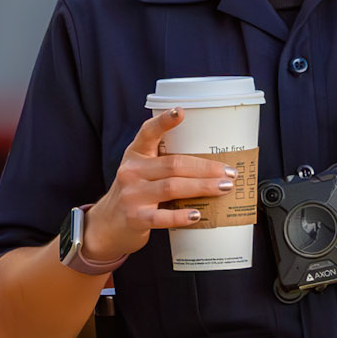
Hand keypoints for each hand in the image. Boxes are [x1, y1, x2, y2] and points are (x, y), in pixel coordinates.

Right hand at [81, 109, 235, 262]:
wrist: (107, 225)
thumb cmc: (135, 194)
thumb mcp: (141, 171)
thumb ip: (164, 162)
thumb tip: (212, 162)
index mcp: (135, 154)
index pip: (148, 132)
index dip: (163, 121)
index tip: (181, 112)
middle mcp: (131, 171)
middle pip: (173, 164)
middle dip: (205, 168)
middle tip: (229, 171)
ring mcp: (132, 195)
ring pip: (171, 187)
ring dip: (202, 187)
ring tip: (223, 188)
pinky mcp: (135, 218)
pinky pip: (162, 216)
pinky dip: (181, 216)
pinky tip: (198, 214)